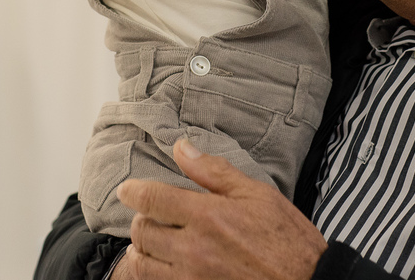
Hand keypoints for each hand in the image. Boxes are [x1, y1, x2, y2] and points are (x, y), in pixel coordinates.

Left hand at [117, 139, 326, 279]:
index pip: (152, 199)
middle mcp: (193, 250)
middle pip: (142, 232)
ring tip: (158, 242)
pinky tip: (167, 265)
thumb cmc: (287, 239)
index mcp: (208, 217)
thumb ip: (214, 171)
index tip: (127, 189)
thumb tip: (181, 148)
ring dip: (144, 250)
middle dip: (143, 219)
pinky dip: (154, 274)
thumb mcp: (258, 194)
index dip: (132, 191)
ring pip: (143, 264)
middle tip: (154, 215)